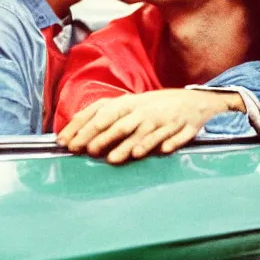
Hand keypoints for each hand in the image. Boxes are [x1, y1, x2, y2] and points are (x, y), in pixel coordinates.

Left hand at [56, 89, 243, 164]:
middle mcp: (143, 111)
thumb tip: (78, 134)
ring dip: (128, 145)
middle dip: (101, 137)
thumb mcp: (130, 107)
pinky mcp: (181, 128)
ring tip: (113, 159)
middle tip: (85, 150)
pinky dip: (164, 143)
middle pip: (119, 124)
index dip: (83, 127)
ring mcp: (163, 120)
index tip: (66, 141)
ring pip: (143, 133)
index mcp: (128, 104)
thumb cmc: (154, 107)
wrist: (193, 101)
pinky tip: (157, 152)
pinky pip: (172, 137)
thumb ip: (107, 119)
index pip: (101, 113)